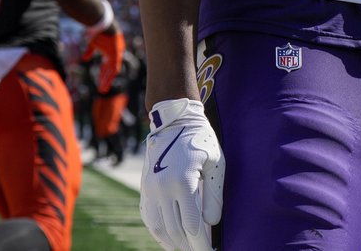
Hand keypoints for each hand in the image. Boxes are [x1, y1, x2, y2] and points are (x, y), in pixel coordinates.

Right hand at [81, 27, 124, 93]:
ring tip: (103, 89)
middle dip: (105, 80)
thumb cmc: (98, 32)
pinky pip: (114, 68)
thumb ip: (90, 52)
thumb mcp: (93, 44)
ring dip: (107, 81)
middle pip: (110, 70)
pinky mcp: (116, 54)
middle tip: (102, 89)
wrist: (103, 24)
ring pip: (112, 71)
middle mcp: (115, 54)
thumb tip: (84, 60)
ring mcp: (117, 54)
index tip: (99, 81)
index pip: (107, 66)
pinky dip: (110, 76)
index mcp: (110, 52)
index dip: (103, 74)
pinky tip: (106, 82)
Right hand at [140, 99, 223, 250]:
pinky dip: (159, 233)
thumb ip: (214, 196)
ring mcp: (150, 190)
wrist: (174, 122)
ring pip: (159, 229)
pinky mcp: (145, 189)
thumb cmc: (201, 141)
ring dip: (173, 244)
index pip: (192, 226)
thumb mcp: (216, 164)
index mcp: (183, 183)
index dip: (201, 244)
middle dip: (189, 247)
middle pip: (175, 231)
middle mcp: (162, 189)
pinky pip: (149, 219)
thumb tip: (211, 224)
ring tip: (187, 250)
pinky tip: (170, 240)